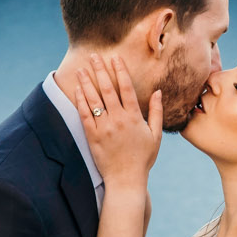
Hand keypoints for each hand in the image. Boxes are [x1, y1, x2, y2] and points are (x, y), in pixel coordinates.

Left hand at [74, 54, 161, 188]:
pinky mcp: (93, 136)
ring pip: (94, 100)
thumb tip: (158, 92)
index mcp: (134, 118)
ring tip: (81, 69)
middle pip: (107, 89)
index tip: (115, 58)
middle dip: (100, 71)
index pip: (126, 88)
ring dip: (87, 82)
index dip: (120, 71)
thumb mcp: (155, 135)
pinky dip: (81, 101)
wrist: (126, 180)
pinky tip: (78, 90)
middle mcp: (118, 120)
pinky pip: (85, 115)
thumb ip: (157, 113)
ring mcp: (104, 128)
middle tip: (94, 56)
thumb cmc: (143, 159)